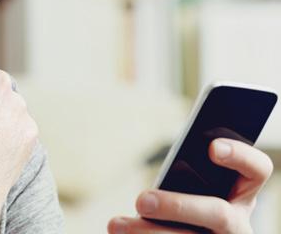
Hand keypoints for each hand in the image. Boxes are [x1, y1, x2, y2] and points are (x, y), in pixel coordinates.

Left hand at [107, 139, 273, 233]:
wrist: (195, 232)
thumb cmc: (184, 201)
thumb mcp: (192, 185)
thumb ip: (185, 172)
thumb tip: (164, 171)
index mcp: (240, 193)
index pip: (256, 170)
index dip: (240, 156)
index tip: (211, 147)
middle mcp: (238, 223)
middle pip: (217, 213)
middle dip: (177, 206)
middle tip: (141, 200)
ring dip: (147, 232)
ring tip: (116, 225)